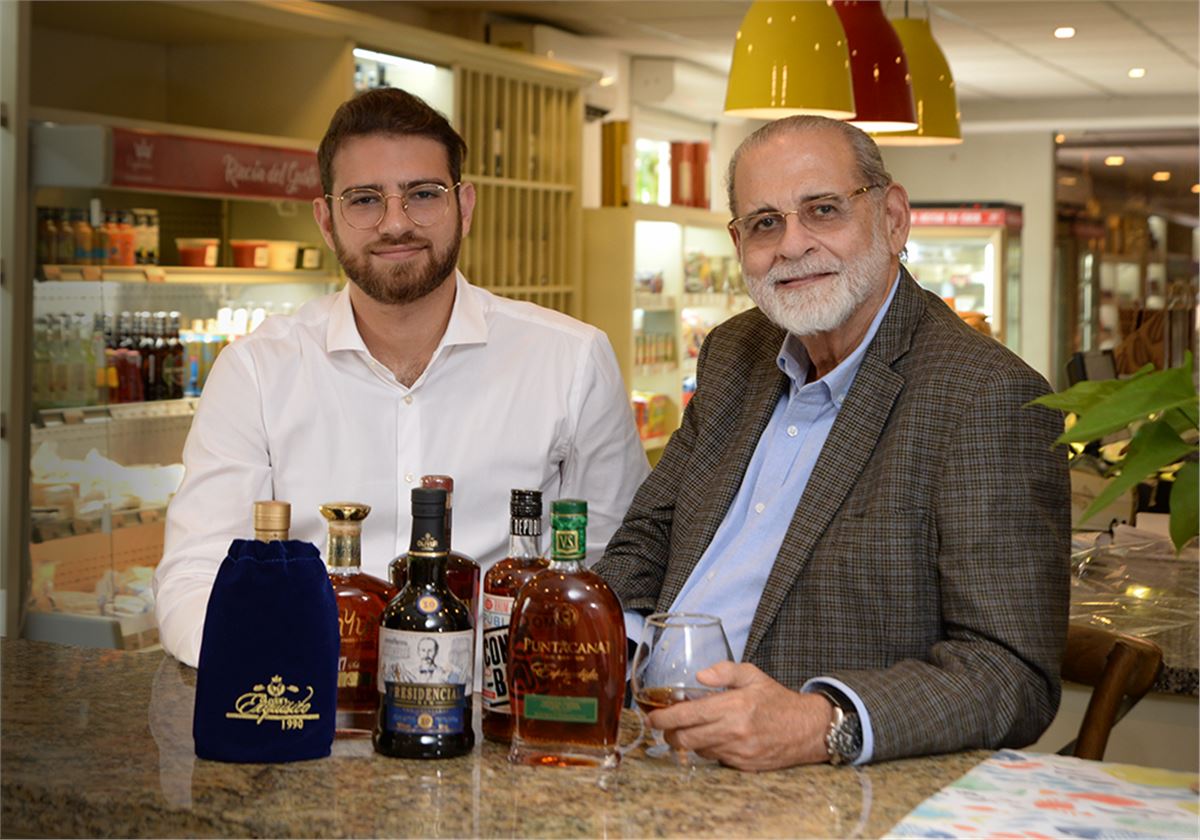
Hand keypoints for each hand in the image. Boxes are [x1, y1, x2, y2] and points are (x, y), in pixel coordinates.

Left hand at [646, 661, 832, 770]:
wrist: (808, 729)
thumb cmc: (778, 700)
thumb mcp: (753, 675)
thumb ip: (724, 671)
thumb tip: (699, 676)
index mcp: (733, 706)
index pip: (687, 715)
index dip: (664, 718)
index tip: (652, 716)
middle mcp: (733, 732)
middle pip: (685, 739)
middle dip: (669, 733)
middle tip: (664, 725)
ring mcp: (738, 752)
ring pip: (697, 751)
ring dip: (687, 742)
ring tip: (688, 729)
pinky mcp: (743, 766)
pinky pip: (714, 759)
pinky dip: (707, 749)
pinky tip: (712, 738)